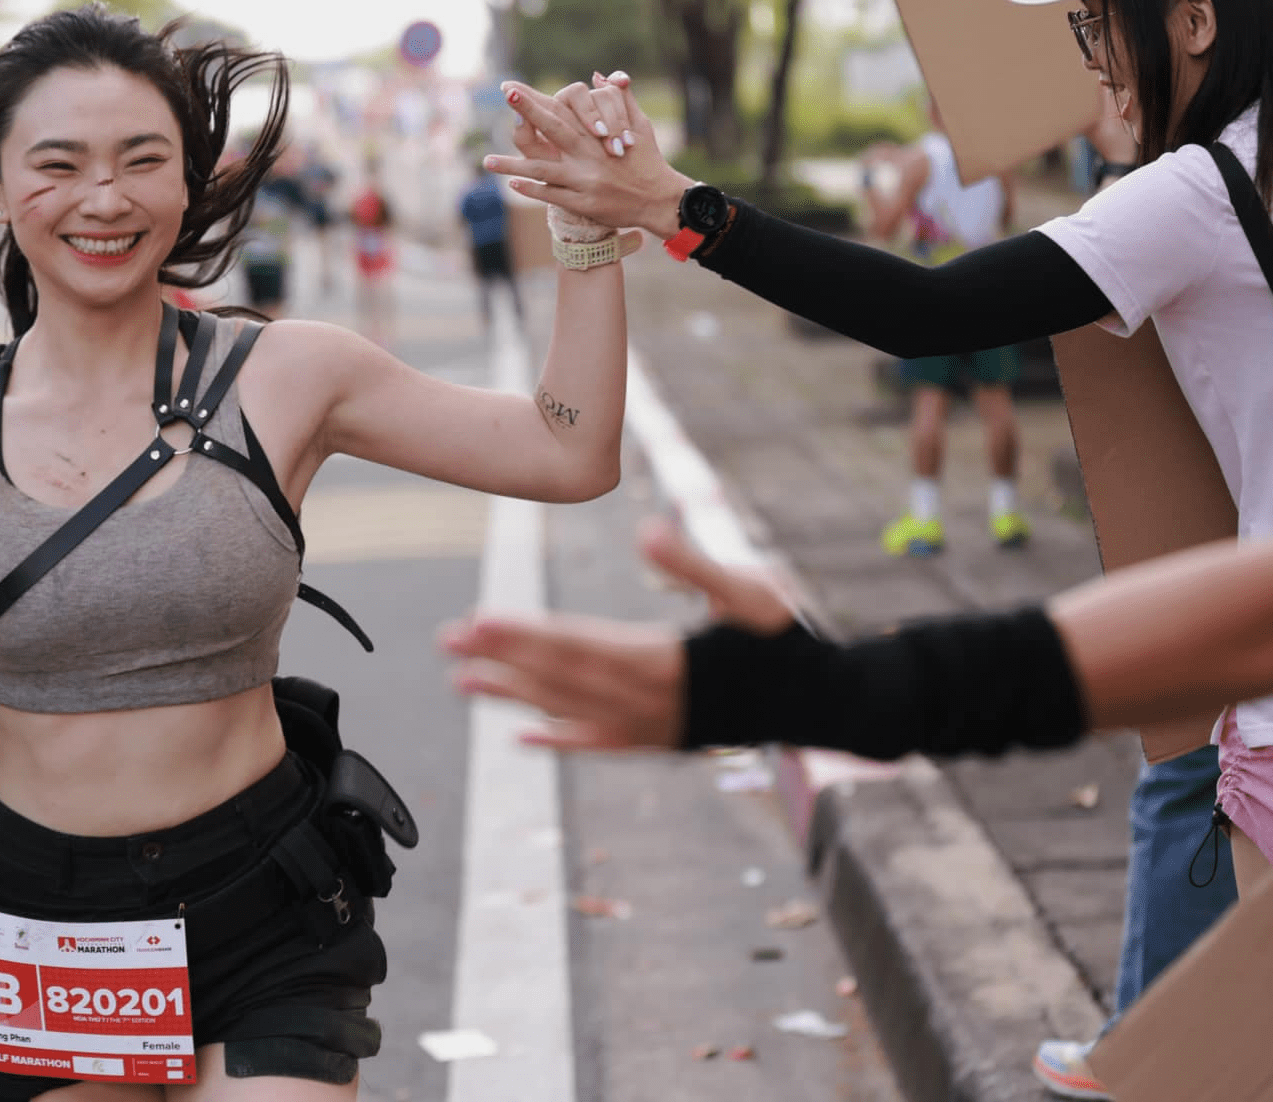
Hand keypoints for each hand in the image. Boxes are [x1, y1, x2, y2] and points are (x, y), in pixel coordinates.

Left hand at [438, 513, 799, 749]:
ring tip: (463, 682)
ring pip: (568, 712)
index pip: (575, 646)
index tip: (478, 623)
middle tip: (448, 643)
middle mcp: (647, 700)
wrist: (824, 705)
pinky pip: (599, 744)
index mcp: (662, 660)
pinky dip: (560, 740)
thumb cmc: (786, 639)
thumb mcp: (748, 592)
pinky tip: (524, 737)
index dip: (524, 636)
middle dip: (501, 660)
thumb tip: (648, 529)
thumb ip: (694, 564)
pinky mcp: (659, 740)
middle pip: (559, 678)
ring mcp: (651, 726)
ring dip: (514, 698)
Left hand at [483, 72, 691, 238]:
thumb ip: (622, 99)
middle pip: (552, 129)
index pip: (563, 111)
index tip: (511, 88)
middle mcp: (588, 155)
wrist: (659, 200)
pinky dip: (532, 189)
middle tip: (504, 97)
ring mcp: (585, 181)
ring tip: (486, 161)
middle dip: (527, 112)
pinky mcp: (585, 203)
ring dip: (513, 165)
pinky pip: (552, 195)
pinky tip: (512, 184)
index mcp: (598, 136)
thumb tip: (604, 75)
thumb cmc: (647, 160)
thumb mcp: (639, 124)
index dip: (536, 99)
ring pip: (542, 170)